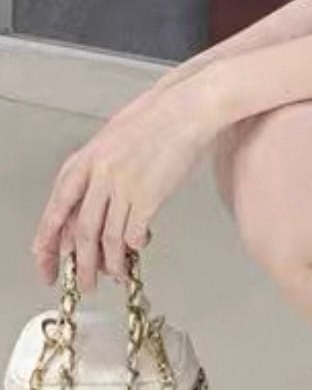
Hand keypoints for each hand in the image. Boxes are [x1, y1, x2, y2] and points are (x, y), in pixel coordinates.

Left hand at [30, 77, 227, 292]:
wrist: (187, 109)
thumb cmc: (157, 119)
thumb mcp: (111, 140)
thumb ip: (95, 171)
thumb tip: (88, 205)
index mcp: (84, 161)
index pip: (56, 211)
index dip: (48, 242)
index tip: (46, 261)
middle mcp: (99, 175)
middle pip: (82, 232)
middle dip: (81, 264)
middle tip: (83, 280)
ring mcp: (123, 186)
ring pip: (108, 238)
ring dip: (110, 262)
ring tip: (114, 274)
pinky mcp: (149, 195)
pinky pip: (134, 232)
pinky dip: (134, 246)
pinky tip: (137, 247)